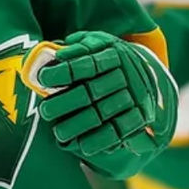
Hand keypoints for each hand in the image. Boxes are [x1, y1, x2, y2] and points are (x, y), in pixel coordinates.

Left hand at [22, 32, 166, 156]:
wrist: (146, 76)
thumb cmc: (107, 60)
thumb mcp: (97, 43)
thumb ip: (78, 46)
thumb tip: (56, 51)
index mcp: (113, 54)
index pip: (86, 64)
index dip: (63, 72)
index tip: (42, 78)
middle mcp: (126, 75)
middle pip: (91, 91)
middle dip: (65, 102)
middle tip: (44, 111)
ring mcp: (135, 97)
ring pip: (103, 113)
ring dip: (78, 125)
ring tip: (58, 132)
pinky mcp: (140, 116)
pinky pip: (120, 130)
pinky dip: (99, 140)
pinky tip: (82, 145)